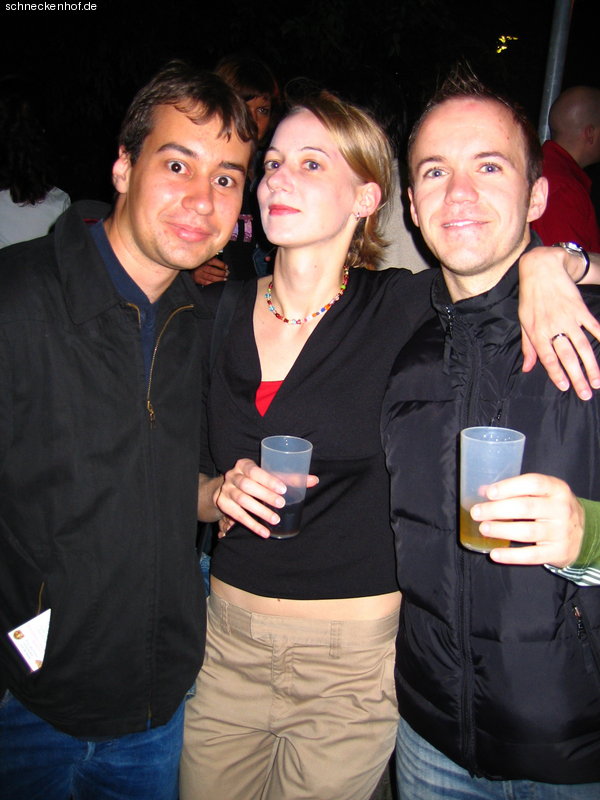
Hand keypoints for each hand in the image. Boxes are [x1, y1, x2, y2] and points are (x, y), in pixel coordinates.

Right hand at [192, 257, 228, 285]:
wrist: (189, 268)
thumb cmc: (200, 264)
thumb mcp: (206, 259)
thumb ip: (214, 261)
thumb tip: (225, 266)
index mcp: (204, 260)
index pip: (213, 261)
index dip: (221, 264)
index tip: (226, 267)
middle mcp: (201, 266)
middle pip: (212, 270)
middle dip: (221, 273)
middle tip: (227, 274)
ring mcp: (199, 273)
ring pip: (210, 277)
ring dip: (219, 279)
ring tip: (224, 279)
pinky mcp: (198, 279)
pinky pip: (207, 283)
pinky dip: (213, 283)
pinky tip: (218, 283)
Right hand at [214, 458, 318, 538]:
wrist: (224, 490)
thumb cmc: (254, 481)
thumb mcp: (267, 477)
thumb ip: (289, 478)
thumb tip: (314, 480)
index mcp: (244, 465)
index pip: (255, 470)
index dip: (268, 479)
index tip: (283, 489)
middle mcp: (232, 476)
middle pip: (247, 485)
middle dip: (265, 495)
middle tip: (281, 504)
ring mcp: (226, 490)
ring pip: (242, 501)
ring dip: (259, 511)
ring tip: (275, 520)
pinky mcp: (223, 504)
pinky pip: (238, 516)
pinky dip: (252, 524)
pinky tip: (264, 532)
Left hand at [470, 473, 584, 566]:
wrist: (584, 534)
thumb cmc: (553, 508)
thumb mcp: (543, 494)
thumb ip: (516, 490)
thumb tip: (482, 491)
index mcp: (557, 489)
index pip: (533, 483)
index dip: (509, 487)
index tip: (489, 493)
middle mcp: (562, 509)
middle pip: (525, 508)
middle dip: (497, 510)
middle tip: (477, 512)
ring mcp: (561, 532)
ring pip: (527, 532)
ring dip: (501, 530)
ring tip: (483, 529)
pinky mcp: (558, 552)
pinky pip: (531, 556)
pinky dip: (511, 556)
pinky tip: (494, 554)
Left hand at [518, 246, 599, 399]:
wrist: (542, 269)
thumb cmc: (530, 298)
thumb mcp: (524, 322)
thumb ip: (528, 346)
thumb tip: (528, 368)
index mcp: (537, 332)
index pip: (548, 358)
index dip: (557, 373)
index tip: (565, 387)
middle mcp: (553, 327)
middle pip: (567, 357)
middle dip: (577, 377)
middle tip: (585, 394)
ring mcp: (568, 318)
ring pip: (582, 346)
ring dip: (591, 365)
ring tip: (597, 381)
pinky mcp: (580, 309)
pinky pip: (594, 327)